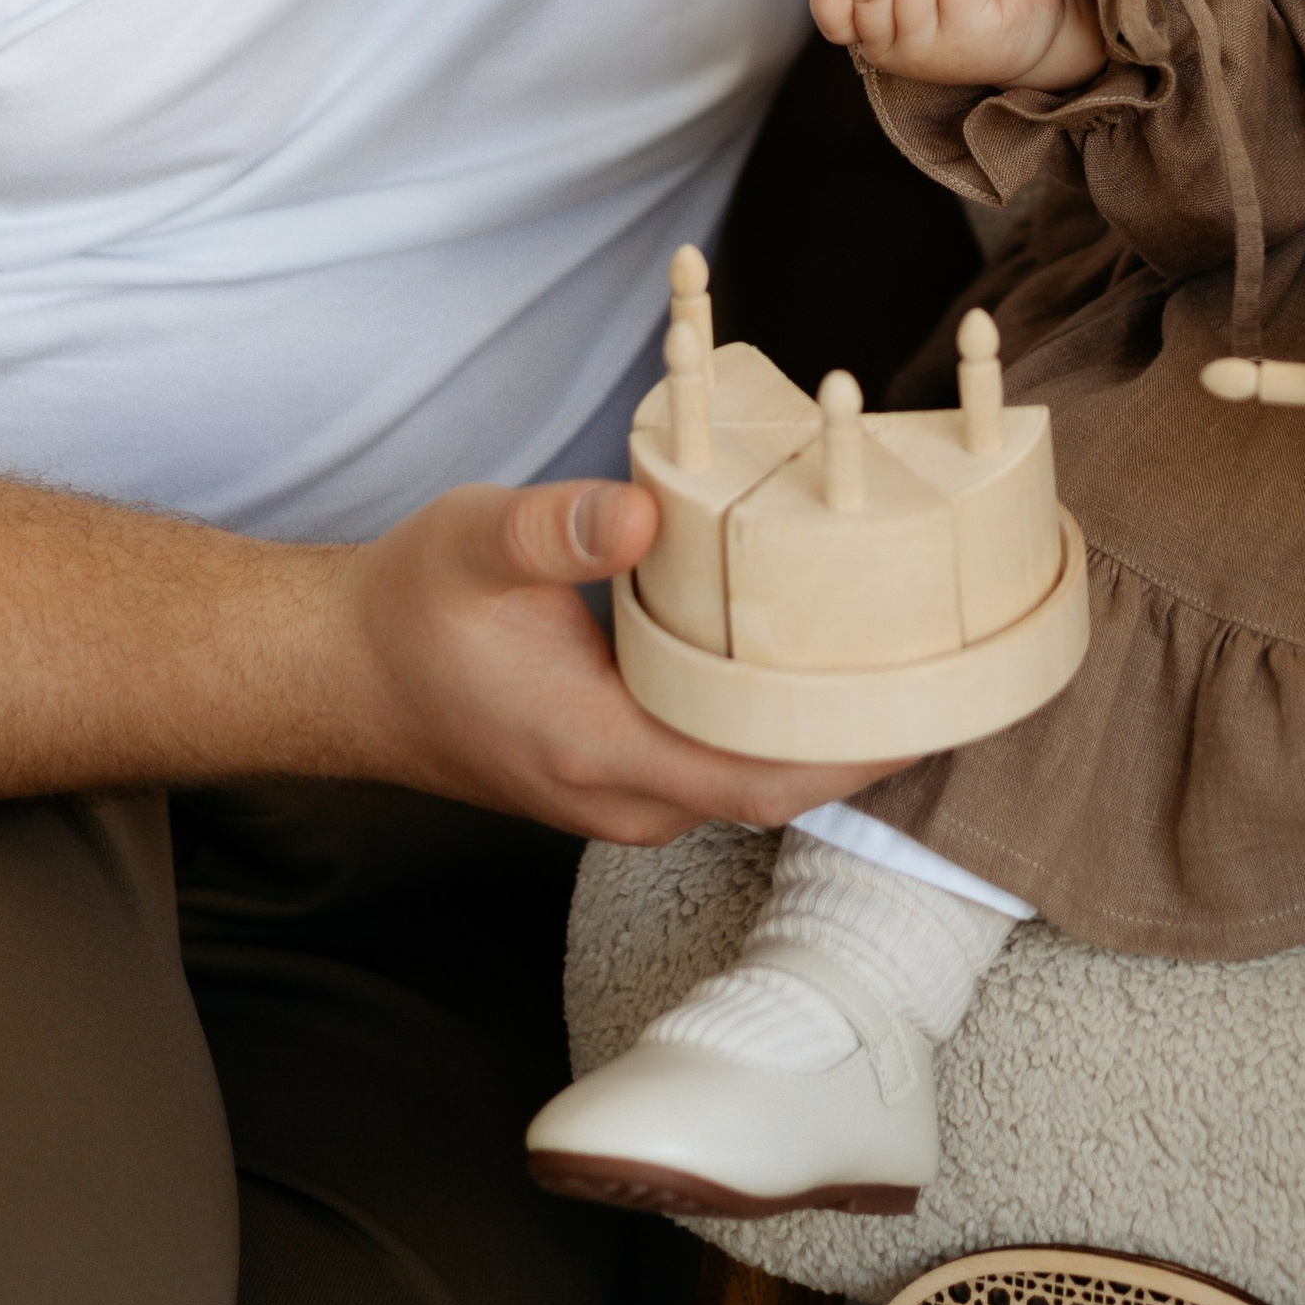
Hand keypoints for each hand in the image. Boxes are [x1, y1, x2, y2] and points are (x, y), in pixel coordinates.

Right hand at [341, 476, 906, 843]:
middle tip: (960, 671)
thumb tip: (639, 511)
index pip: (756, 779)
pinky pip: (725, 761)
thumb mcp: (473, 541)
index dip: (853, 754)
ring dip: (831, 735)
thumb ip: (555, 529)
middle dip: (871, 741)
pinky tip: (825, 667)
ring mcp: (623, 791)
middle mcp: (621, 793)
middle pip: (777, 789)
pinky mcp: (623, 768)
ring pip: (755, 779)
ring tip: (918, 663)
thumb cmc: (408, 610)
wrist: (343, 670)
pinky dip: (782, 724)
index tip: (933, 708)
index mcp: (596, 749)